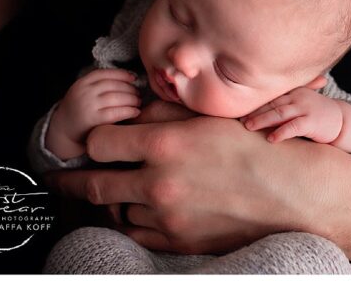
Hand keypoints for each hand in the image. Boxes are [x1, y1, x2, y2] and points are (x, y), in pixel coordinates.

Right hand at [46, 69, 140, 159]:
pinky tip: (136, 112)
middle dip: (129, 88)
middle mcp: (84, 92)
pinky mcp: (92, 120)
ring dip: (131, 98)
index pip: (105, 73)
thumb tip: (129, 79)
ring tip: (139, 102)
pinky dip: (128, 111)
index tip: (133, 78)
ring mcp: (88, 105)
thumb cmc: (79, 109)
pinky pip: (114, 113)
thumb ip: (99, 85)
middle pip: (112, 85)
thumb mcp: (83, 92)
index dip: (121, 74)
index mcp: (82, 82)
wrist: (63, 130)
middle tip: (139, 93)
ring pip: (115, 97)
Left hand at [48, 109, 350, 254]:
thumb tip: (135, 112)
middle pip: (97, 181)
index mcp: (164, 142)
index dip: (92, 137)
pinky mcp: (179, 241)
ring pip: (118, 209)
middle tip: (61, 177)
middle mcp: (159, 181)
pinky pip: (138, 233)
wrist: (289, 192)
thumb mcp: (207, 114)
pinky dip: (131, 221)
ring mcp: (168, 216)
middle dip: (75, 178)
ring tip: (108, 189)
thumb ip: (165, 110)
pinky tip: (133, 210)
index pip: (101, 140)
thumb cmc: (254, 146)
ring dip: (111, 198)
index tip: (90, 138)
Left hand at [243, 85, 343, 143]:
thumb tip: (258, 114)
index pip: (270, 96)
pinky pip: (294, 126)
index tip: (239, 109)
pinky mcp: (312, 121)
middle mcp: (297, 96)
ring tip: (249, 127)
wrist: (340, 120)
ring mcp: (305, 108)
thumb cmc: (314, 114)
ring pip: (279, 113)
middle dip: (254, 111)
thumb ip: (282, 105)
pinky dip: (281, 132)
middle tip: (240, 120)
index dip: (254, 103)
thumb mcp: (298, 104)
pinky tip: (271, 139)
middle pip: (271, 103)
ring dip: (262, 120)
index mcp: (292, 91)